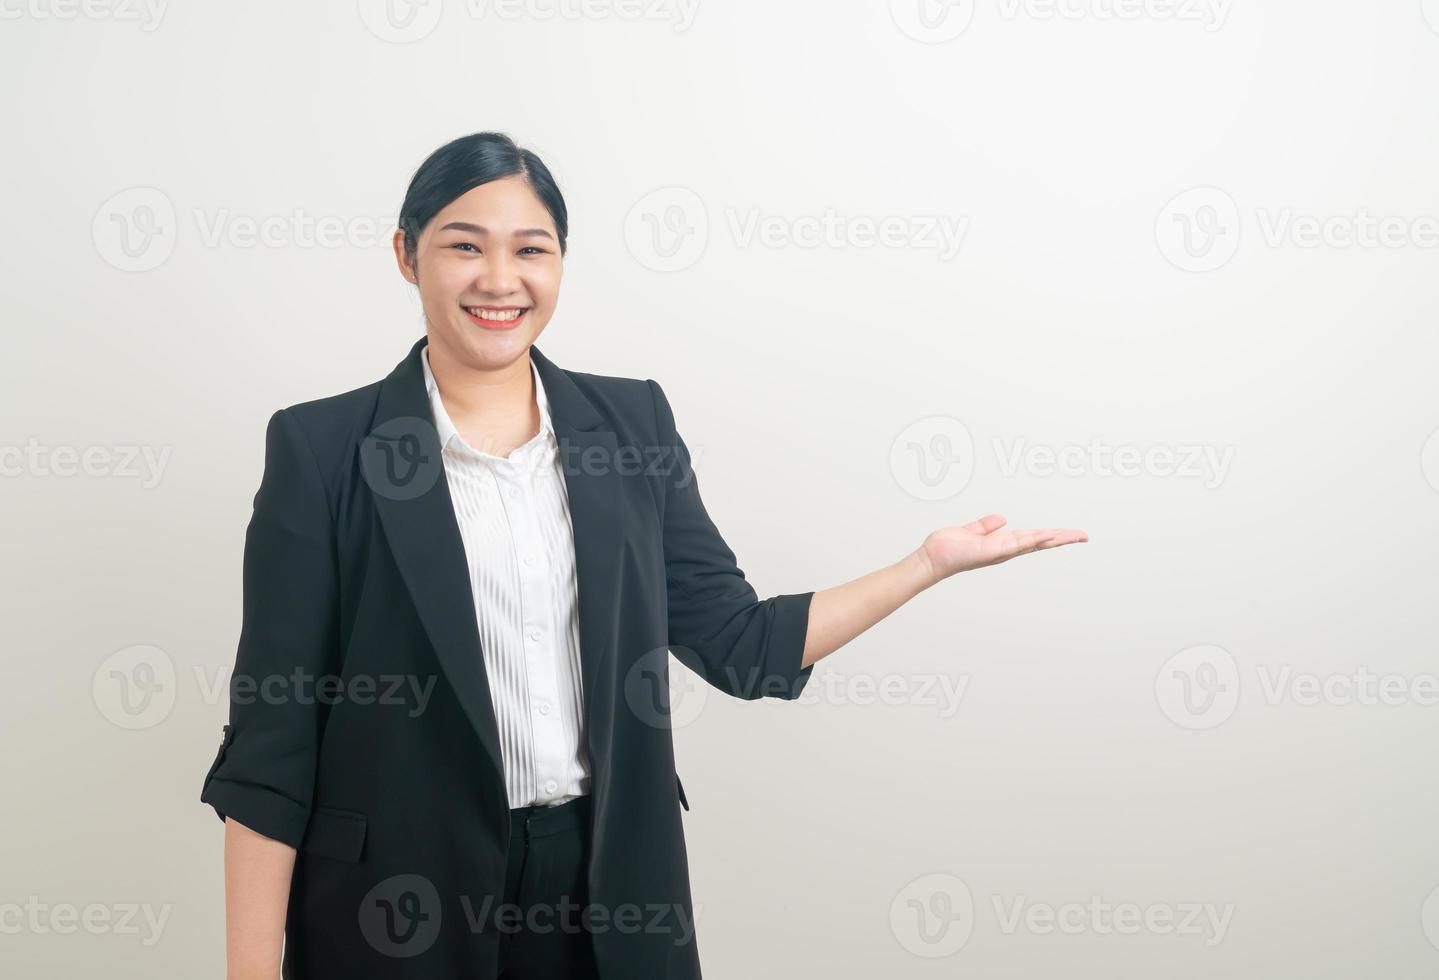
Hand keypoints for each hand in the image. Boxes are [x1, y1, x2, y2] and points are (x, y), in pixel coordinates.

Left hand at [917, 514, 1087, 583]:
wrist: (932, 558)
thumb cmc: (948, 547)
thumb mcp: (971, 531)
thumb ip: (986, 526)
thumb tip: (1002, 518)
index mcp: (1002, 544)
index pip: (1033, 538)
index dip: (1052, 535)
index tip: (1071, 533)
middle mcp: (1005, 550)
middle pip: (1040, 543)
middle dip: (1062, 539)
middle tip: (1084, 536)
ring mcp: (1000, 551)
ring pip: (1033, 543)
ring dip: (1053, 538)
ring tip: (1073, 535)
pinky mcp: (991, 551)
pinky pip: (1015, 544)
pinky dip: (1031, 539)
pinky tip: (1046, 535)